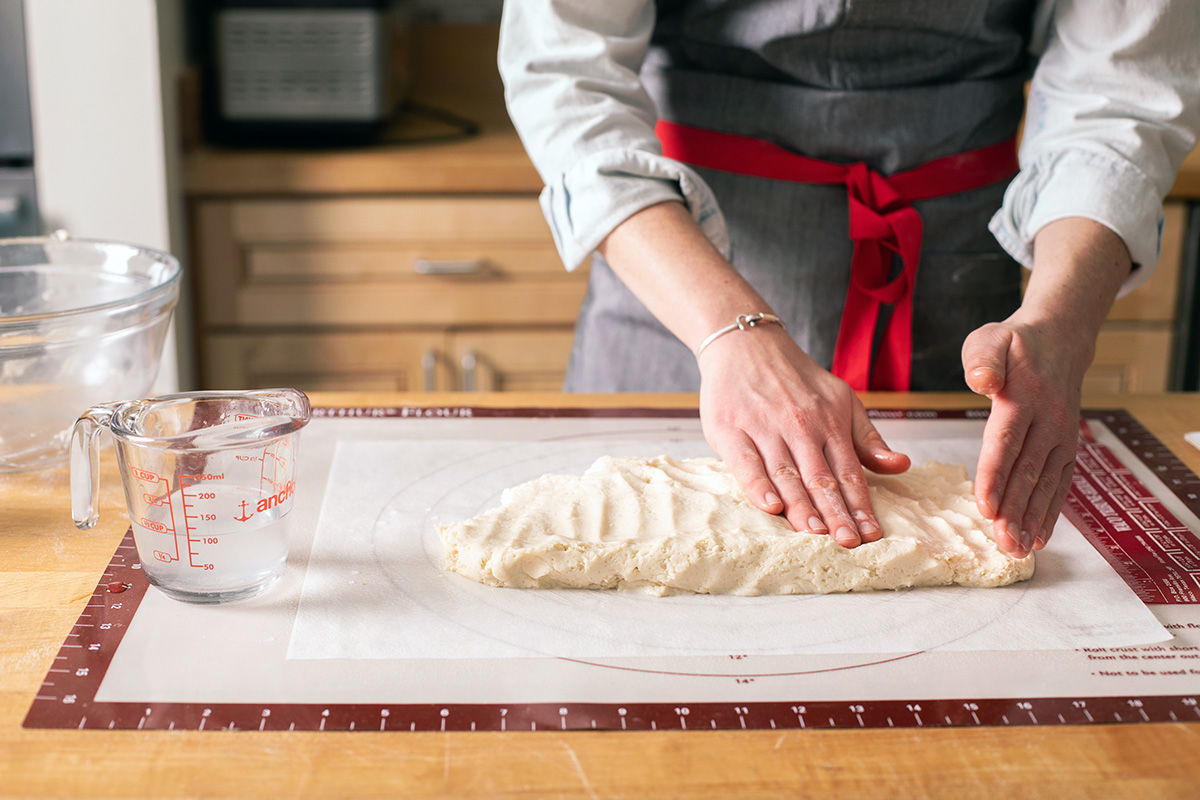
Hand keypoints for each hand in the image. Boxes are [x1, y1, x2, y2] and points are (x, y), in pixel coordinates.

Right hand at [698, 325, 909, 546]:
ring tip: (817, 534)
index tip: (871, 534)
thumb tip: (900, 466)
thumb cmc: (795, 378)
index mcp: (830, 422)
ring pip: (787, 474)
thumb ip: (867, 439)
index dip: (861, 505)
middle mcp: (800, 426)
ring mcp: (765, 428)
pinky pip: (747, 463)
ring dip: (803, 506)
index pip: (849, 472)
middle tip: (848, 543)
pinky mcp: (731, 429)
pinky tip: (771, 506)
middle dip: (837, 514)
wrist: (745, 343)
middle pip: (821, 479)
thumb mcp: (841, 399)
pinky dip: (758, 485)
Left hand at [962, 317, 1087, 558]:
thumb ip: (982, 360)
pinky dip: (1050, 512)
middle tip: (1003, 543)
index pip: (1006, 441)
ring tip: (1019, 549)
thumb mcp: (990, 339)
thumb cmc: (1014, 343)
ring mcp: (1061, 435)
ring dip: (1032, 519)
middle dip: (1014, 511)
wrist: (1060, 339)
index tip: (986, 507)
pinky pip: (1059, 483)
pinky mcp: (1066, 446)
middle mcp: (1047, 420)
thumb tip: (983, 381)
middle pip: (1027, 471)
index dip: (995, 476)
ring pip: (1045, 483)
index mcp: (1023, 396)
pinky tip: (1040, 537)